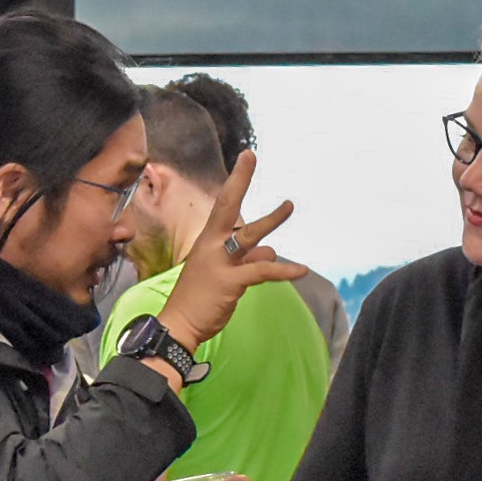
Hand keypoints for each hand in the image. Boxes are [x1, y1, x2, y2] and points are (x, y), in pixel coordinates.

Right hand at [152, 150, 307, 360]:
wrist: (180, 323)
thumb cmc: (199, 298)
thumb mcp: (223, 273)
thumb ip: (247, 259)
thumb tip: (270, 250)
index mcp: (208, 241)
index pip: (222, 204)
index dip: (235, 181)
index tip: (246, 158)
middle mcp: (212, 246)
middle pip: (228, 206)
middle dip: (240, 180)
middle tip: (251, 156)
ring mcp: (220, 262)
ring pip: (250, 235)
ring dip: (272, 219)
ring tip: (289, 205)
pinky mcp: (230, 282)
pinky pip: (262, 271)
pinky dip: (284, 270)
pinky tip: (302, 270)